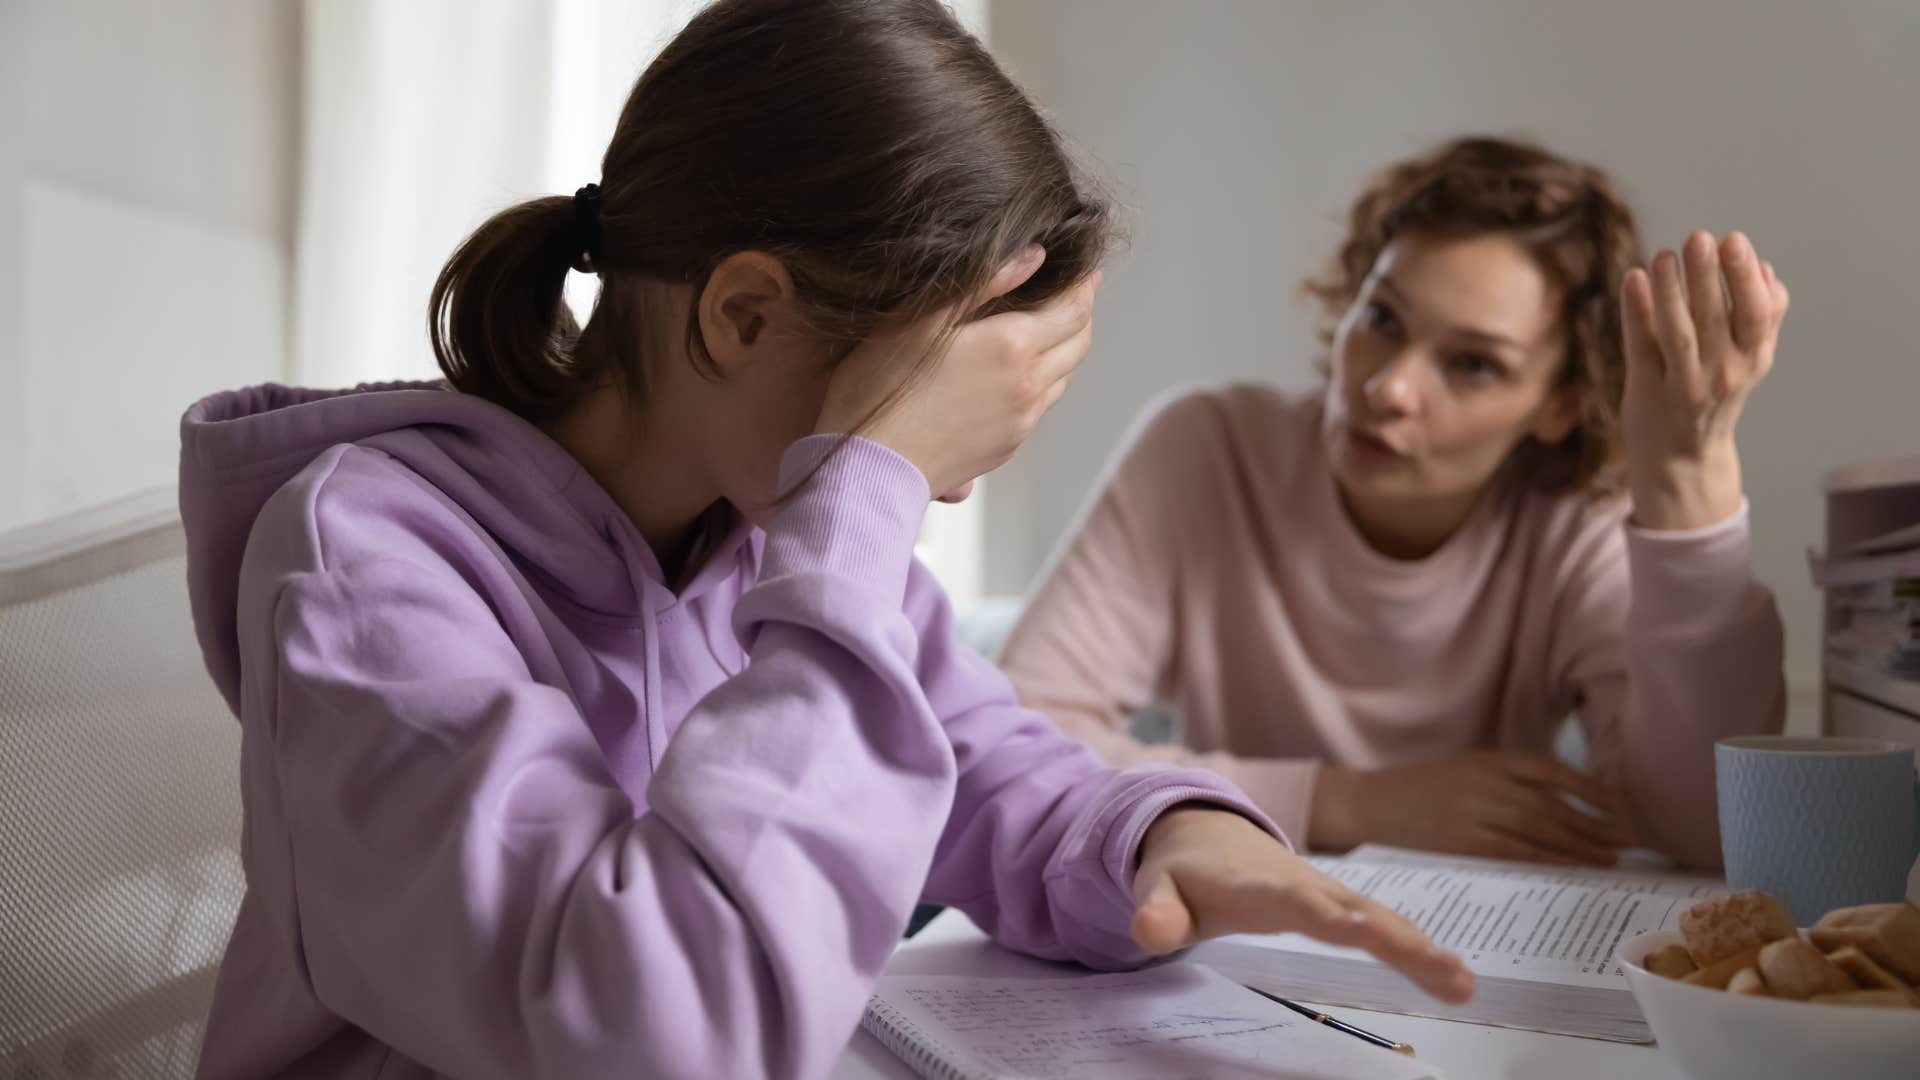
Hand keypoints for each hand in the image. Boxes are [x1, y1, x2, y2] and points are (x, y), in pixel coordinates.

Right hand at [814, 246, 1099, 499]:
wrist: (870, 468)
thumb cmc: (880, 389)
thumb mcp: (919, 319)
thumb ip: (981, 282)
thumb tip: (1034, 255)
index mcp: (1011, 346)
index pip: (1073, 310)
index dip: (1083, 286)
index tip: (1086, 271)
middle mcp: (1027, 385)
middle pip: (1078, 344)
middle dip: (1081, 315)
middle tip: (1076, 295)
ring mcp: (1020, 422)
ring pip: (1062, 378)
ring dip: (1064, 350)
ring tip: (1051, 330)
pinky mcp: (1006, 448)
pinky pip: (1039, 407)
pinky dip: (1042, 382)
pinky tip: (1018, 375)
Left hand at [1132, 807, 1473, 1002]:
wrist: (1204, 829)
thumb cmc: (1183, 870)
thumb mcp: (1157, 889)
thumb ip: (1157, 912)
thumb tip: (1147, 932)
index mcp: (1257, 884)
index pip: (1294, 901)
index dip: (1324, 915)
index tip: (1358, 930)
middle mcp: (1303, 884)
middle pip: (1354, 910)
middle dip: (1395, 936)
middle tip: (1438, 964)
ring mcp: (1328, 892)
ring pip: (1380, 917)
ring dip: (1421, 948)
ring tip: (1461, 982)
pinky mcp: (1343, 904)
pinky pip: (1386, 925)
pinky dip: (1421, 948)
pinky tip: (1457, 979)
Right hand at [1308, 751, 1635, 866]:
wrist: (1370, 805)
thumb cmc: (1420, 790)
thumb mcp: (1466, 771)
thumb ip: (1507, 779)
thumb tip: (1563, 801)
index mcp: (1488, 760)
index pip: (1551, 770)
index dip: (1591, 787)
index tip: (1622, 804)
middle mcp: (1486, 783)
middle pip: (1554, 805)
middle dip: (1597, 823)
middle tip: (1631, 839)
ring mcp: (1474, 813)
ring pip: (1541, 830)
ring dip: (1581, 845)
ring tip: (1612, 858)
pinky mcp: (1464, 842)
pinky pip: (1517, 853)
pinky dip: (1549, 860)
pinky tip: (1572, 868)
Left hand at [1620, 230, 1789, 530]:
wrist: (1683, 460)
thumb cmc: (1717, 396)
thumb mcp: (1751, 360)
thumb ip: (1765, 317)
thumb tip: (1766, 269)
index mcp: (1752, 359)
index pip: (1756, 314)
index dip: (1745, 277)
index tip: (1734, 239)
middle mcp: (1720, 373)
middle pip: (1714, 319)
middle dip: (1708, 275)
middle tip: (1700, 237)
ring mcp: (1681, 384)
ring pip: (1677, 333)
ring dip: (1671, 292)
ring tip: (1665, 254)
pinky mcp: (1645, 390)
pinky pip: (1641, 346)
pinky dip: (1636, 312)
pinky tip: (1633, 278)